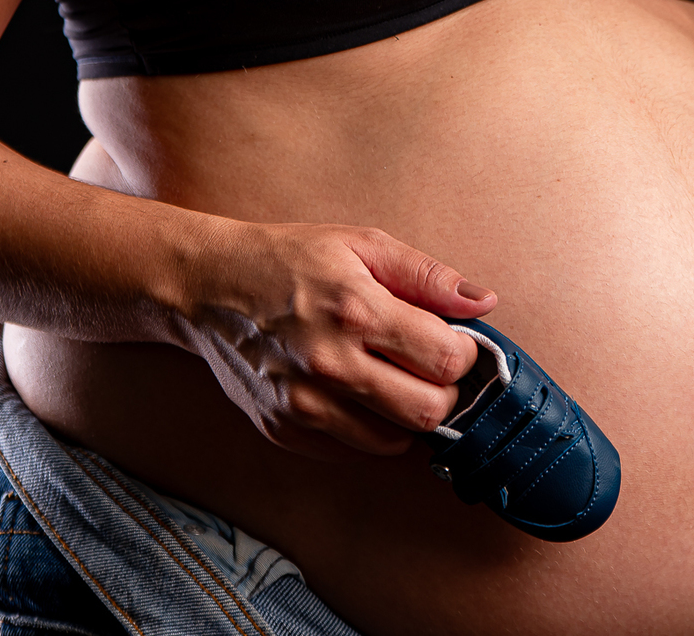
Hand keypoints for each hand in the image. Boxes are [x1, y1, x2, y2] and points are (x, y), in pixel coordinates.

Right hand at [182, 221, 496, 461]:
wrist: (209, 286)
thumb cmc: (289, 259)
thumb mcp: (361, 244)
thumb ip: (426, 275)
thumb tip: (484, 301)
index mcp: (356, 309)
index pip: (445, 360)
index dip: (463, 352)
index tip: (452, 340)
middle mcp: (330, 363)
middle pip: (428, 412)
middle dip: (443, 391)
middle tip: (427, 365)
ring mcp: (304, 404)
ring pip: (393, 441)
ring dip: (405, 413)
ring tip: (390, 376)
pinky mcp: (285, 430)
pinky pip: (352, 450)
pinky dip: (367, 428)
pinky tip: (355, 391)